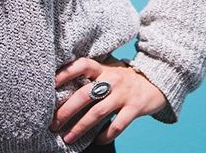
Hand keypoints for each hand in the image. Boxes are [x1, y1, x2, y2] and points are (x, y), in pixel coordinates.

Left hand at [51, 56, 166, 145]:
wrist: (156, 82)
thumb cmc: (125, 79)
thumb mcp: (110, 71)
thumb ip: (93, 75)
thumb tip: (63, 86)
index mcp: (104, 68)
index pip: (82, 65)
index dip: (66, 72)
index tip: (50, 84)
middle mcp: (112, 79)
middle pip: (85, 93)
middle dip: (67, 110)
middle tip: (53, 123)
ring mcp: (123, 94)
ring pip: (98, 112)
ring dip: (80, 127)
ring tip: (68, 138)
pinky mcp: (134, 108)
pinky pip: (117, 125)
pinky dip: (105, 135)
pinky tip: (96, 140)